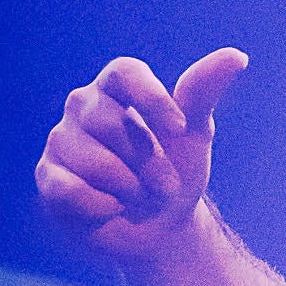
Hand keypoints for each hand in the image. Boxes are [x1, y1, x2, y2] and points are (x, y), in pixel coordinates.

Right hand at [35, 48, 247, 265]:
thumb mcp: (193, 134)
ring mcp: (61, 139)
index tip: (179, 128)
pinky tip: (111, 209)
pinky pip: (71, 190)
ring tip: (138, 197)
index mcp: (116, 87)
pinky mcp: (48, 176)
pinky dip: (102, 208)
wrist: (160, 230)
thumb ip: (202, 93)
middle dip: (150, 163)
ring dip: (130, 190)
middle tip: (166, 187)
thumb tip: (237, 56)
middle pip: (112, 124)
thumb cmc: (175, 173)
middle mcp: (83, 106)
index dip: (152, 99)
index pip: (125, 73)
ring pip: (94, 162)